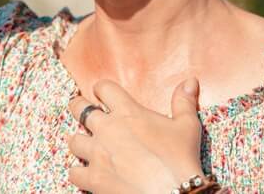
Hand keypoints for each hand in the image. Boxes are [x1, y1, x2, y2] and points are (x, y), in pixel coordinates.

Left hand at [66, 78, 205, 193]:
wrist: (171, 192)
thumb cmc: (180, 158)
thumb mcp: (187, 126)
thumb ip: (184, 101)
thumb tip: (190, 80)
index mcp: (128, 112)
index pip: (104, 88)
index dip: (101, 88)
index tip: (101, 92)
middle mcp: (107, 129)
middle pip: (79, 109)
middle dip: (78, 106)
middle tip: (80, 108)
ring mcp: (97, 154)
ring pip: (73, 140)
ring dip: (78, 141)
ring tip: (83, 143)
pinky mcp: (93, 178)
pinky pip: (73, 172)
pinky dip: (78, 172)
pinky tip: (83, 173)